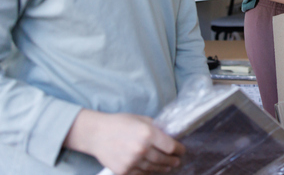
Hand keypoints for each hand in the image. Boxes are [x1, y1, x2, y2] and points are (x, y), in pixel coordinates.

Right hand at [65, 109, 183, 173]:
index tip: (182, 151)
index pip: (170, 146)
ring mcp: (132, 162)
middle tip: (177, 161)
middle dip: (172, 161)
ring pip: (153, 168)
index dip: (179, 150)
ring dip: (163, 168)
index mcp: (148, 134)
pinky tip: (152, 170)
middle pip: (164, 159)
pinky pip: (141, 174)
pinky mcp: (123, 171)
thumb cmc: (120, 123)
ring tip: (168, 167)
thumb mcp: (142, 119)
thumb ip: (156, 128)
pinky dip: (148, 173)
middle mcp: (141, 149)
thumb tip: (170, 135)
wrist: (96, 134)